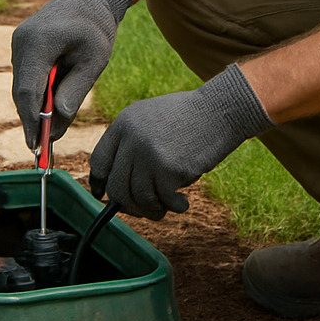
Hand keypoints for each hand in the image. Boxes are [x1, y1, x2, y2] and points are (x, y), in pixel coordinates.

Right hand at [11, 0, 131, 148]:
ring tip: (52, 132)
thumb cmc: (96, 27)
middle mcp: (21, 42)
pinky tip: (51, 108)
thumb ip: (74, 91)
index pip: (28, 90)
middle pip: (22, 91)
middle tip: (44, 149)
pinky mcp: (22, 46)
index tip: (36, 146)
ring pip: (23, 85)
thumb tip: (57, 125)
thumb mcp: (94, 61)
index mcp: (39, 42)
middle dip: (33, 120)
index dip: (30, 121)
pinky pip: (26, 76)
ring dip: (36, 108)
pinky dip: (37, 94)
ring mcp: (19, 43)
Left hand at [89, 63, 273, 219]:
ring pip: (138, 198)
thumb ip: (133, 144)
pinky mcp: (167, 168)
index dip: (99, 183)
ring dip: (151, 210)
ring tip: (165, 209)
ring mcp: (148, 153)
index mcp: (124, 123)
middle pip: (116, 186)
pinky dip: (174, 207)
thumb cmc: (191, 118)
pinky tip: (183, 204)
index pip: (99, 161)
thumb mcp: (152, 120)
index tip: (103, 196)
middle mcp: (131, 138)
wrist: (220, 110)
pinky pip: (164, 200)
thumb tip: (117, 188)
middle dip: (128, 205)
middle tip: (142, 210)